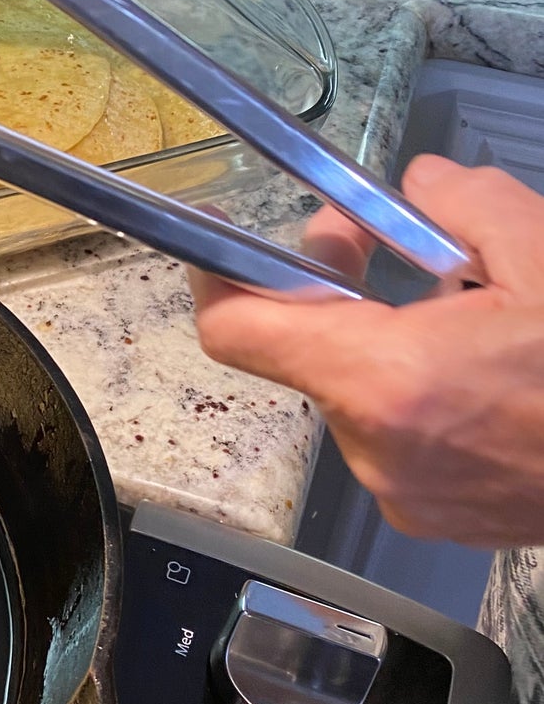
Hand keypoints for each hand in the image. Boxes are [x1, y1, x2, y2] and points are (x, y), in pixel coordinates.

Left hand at [191, 156, 543, 546]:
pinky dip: (421, 391)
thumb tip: (420, 185)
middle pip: (307, 354)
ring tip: (467, 313)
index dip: (218, 276)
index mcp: (390, 380)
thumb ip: (469, 204)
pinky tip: (486, 369)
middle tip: (379, 245)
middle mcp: (379, 448)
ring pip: (357, 392)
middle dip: (335, 293)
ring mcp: (405, 494)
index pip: (240, 331)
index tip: (220, 242)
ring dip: (390, 342)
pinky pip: (396, 435)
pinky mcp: (435, 517)